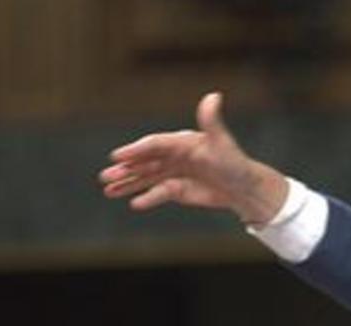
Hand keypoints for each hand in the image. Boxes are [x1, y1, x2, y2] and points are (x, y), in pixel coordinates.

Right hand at [99, 92, 287, 223]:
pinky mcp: (178, 189)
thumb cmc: (234, 163)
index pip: (154, 145)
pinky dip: (147, 198)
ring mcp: (175, 172)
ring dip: (128, 183)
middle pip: (145, 162)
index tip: (118, 156)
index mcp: (182, 142)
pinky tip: (134, 204)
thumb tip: (214, 96)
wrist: (245, 188)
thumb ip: (212, 121)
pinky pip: (158, 193)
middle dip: (125, 169)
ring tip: (108, 190)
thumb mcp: (221, 143)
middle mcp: (175, 156)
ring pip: (146, 178)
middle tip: (105, 177)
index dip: (136, 150)